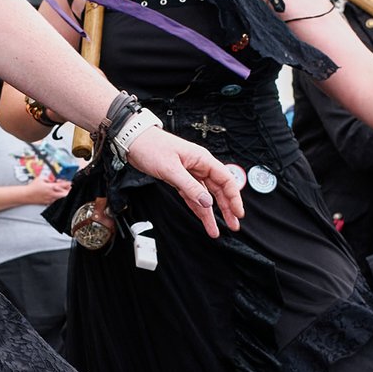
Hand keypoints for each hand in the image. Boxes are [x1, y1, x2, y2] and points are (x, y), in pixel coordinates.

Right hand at [26, 175, 71, 206]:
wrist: (27, 195)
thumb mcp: (40, 178)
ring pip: (61, 198)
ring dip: (63, 194)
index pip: (62, 185)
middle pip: (64, 194)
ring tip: (63, 191)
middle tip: (69, 188)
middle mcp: (51, 194)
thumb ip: (48, 178)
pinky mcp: (48, 202)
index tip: (70, 183)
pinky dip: (58, 198)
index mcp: (50, 187)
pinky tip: (57, 195)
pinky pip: (56, 201)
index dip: (67, 184)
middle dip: (68, 190)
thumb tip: (52, 179)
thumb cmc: (32, 187)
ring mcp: (50, 199)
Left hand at [124, 127, 242, 236]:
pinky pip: (192, 196)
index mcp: (202, 160)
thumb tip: (207, 202)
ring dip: (211, 213)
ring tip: (216, 230)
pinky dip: (198, 208)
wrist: (134, 141)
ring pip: (206, 196)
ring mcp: (190, 173)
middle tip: (234, 225)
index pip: (226, 180)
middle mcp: (199, 167)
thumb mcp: (171, 169)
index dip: (234, 197)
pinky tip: (203, 218)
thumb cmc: (152, 147)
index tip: (238, 213)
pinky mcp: (179, 179)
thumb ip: (189, 187)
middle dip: (227, 208)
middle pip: (219, 190)